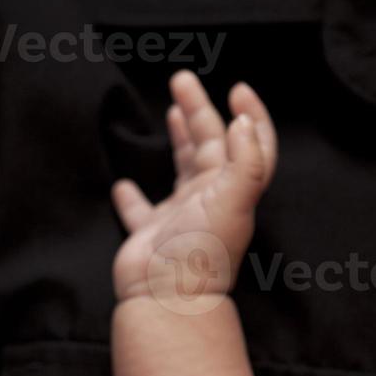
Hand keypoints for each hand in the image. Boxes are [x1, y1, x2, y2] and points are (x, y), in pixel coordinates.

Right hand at [110, 70, 276, 304]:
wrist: (167, 296)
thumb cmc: (203, 249)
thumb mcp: (234, 199)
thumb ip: (245, 160)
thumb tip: (242, 122)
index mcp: (233, 189)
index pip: (250, 145)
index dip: (251, 117)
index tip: (237, 89)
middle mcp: (211, 200)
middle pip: (210, 146)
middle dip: (201, 111)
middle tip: (183, 80)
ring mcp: (181, 217)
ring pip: (182, 170)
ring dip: (179, 140)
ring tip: (172, 111)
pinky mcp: (151, 234)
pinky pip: (142, 210)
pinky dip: (133, 196)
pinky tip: (124, 183)